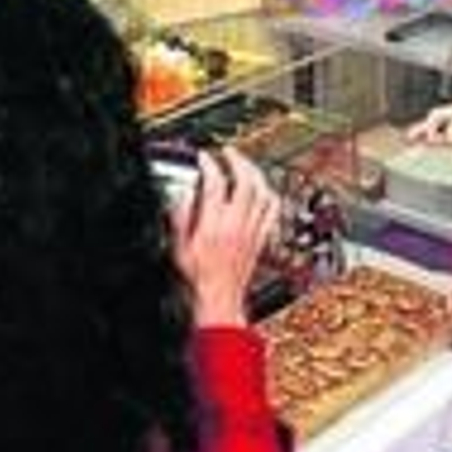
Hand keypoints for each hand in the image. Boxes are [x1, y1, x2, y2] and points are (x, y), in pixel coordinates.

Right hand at [169, 148, 280, 327]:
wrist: (219, 299)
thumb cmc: (199, 279)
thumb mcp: (178, 247)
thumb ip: (179, 217)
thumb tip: (181, 194)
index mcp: (214, 225)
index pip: (216, 183)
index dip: (210, 165)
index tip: (203, 157)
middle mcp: (237, 224)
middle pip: (246, 181)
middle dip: (238, 160)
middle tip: (228, 152)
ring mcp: (252, 230)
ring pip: (263, 192)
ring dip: (255, 173)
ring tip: (246, 164)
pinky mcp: (261, 238)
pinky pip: (273, 210)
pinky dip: (269, 194)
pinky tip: (263, 189)